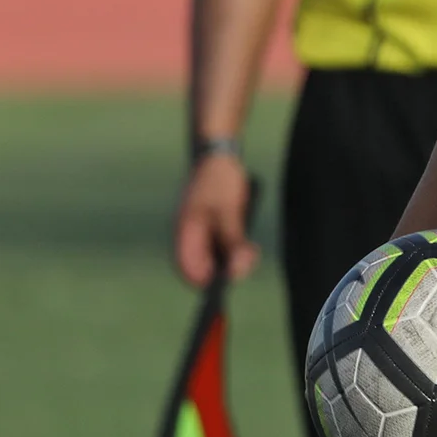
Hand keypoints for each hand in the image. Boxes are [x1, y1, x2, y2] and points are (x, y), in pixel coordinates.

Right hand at [172, 151, 256, 286]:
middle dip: (229, 270)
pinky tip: (250, 245)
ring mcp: (202, 235)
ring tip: (252, 249)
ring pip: (218, 261)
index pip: (190, 272)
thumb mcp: (230, 212)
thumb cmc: (220, 180)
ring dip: (236, 259)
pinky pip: (225, 250)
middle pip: (206, 270)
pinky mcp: (214, 230)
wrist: (221, 154)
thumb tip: (235, 273)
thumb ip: (233, 242)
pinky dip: (237, 250)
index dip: (209, 282)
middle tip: (249, 256)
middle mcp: (190, 238)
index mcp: (185, 234)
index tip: (231, 280)